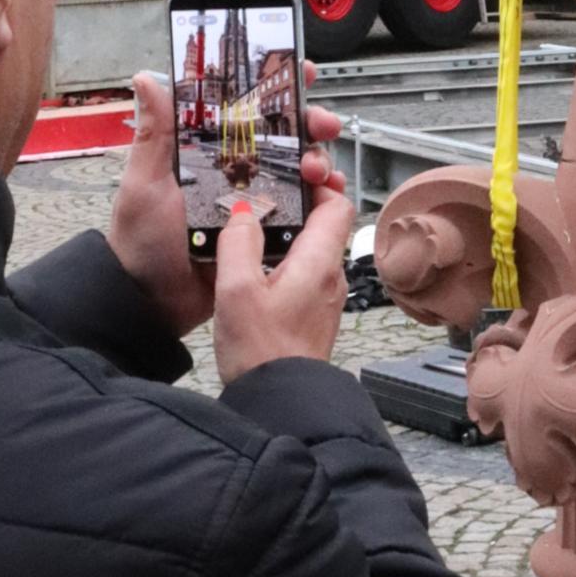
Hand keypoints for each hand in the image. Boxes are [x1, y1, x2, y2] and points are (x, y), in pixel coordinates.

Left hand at [108, 63, 346, 340]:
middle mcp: (235, 169)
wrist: (152, 303)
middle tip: (324, 125)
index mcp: (208, 150)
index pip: (245, 108)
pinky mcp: (267, 230)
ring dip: (317, 161)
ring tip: (318, 171)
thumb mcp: (146, 182)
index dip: (275, 87)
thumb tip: (145, 78)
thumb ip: (154, 134)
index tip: (300, 72)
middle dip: (310, 123)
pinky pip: (302, 210)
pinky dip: (320, 199)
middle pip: (283, 135)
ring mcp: (254, 200)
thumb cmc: (141, 240)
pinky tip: (328, 196)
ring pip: (297, 169)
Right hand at [213, 184, 355, 385]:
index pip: (338, 203)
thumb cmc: (263, 354)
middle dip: (301, 203)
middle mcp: (330, 276)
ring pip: (315, 248)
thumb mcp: (237, 291)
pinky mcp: (313, 314)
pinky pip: (306, 272)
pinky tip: (259, 267)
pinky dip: (287, 259)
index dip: (319, 182)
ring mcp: (324, 296)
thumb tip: (242, 212)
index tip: (293, 172)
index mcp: (319, 261)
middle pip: (327, 223)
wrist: (280, 404)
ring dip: (292, 232)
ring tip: (258, 225)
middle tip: (271, 193)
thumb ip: (239, 243)